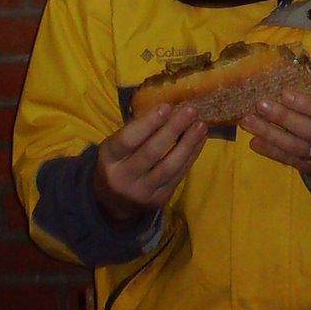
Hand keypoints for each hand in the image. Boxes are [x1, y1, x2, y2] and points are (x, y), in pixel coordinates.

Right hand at [93, 105, 206, 221]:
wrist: (114, 203)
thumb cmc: (119, 162)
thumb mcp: (117, 146)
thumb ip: (137, 130)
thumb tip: (169, 107)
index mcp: (109, 159)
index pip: (128, 140)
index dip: (148, 123)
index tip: (167, 106)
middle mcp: (123, 178)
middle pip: (150, 153)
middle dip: (172, 130)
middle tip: (190, 111)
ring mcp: (142, 192)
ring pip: (168, 167)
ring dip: (188, 144)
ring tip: (201, 125)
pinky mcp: (158, 200)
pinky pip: (178, 176)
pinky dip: (191, 156)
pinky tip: (200, 139)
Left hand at [238, 84, 310, 173]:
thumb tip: (281, 79)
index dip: (305, 103)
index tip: (283, 93)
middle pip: (309, 130)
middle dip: (283, 117)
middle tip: (260, 104)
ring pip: (295, 147)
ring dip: (270, 134)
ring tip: (248, 122)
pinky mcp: (309, 168)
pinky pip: (288, 159)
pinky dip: (270, 150)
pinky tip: (254, 141)